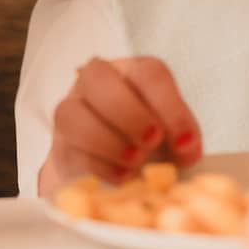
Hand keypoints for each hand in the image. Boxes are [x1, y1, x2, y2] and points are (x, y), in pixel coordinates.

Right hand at [38, 57, 202, 196]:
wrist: (114, 165)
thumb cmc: (149, 141)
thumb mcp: (173, 135)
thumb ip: (183, 138)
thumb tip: (187, 149)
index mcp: (134, 71)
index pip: (149, 74)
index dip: (170, 108)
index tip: (185, 144)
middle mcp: (98, 81)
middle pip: (98, 77)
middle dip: (128, 114)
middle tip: (152, 143)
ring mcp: (73, 108)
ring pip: (72, 112)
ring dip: (108, 140)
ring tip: (135, 162)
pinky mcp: (61, 142)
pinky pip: (70, 148)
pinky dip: (100, 166)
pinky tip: (122, 177)